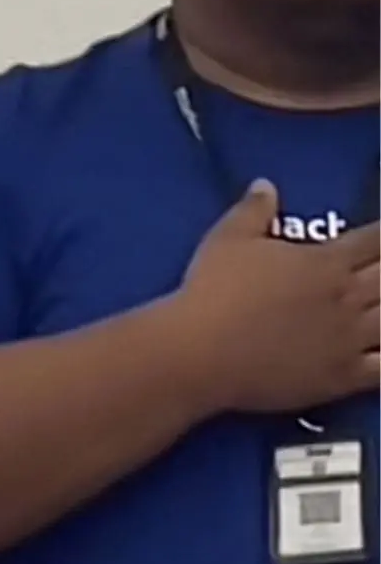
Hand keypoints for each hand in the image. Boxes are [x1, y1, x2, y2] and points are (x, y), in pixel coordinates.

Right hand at [173, 182, 379, 415]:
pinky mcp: (341, 377)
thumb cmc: (213, 292)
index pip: (376, 239)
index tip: (380, 237)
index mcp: (327, 260)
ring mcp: (349, 339)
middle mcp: (347, 296)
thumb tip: (266, 186)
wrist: (200, 352)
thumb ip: (253, 210)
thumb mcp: (228, 239)